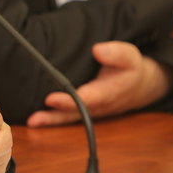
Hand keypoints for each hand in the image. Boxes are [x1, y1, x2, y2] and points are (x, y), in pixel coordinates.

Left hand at [26, 41, 172, 126]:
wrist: (140, 86)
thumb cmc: (131, 69)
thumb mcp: (130, 56)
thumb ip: (116, 53)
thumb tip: (99, 50)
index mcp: (108, 92)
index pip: (87, 99)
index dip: (69, 101)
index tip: (52, 98)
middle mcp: (97, 105)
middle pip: (74, 113)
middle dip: (55, 114)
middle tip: (36, 117)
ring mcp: (90, 110)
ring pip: (69, 118)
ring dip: (50, 121)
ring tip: (32, 122)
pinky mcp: (84, 109)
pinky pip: (67, 116)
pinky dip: (52, 119)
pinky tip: (35, 120)